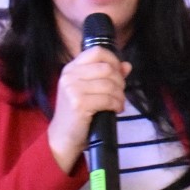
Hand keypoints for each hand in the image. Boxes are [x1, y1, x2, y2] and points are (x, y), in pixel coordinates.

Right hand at [47, 47, 132, 171]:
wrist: (62, 137)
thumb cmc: (77, 113)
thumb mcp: (90, 90)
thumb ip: (107, 76)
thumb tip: (127, 65)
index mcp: (71, 68)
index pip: (97, 51)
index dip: (113, 60)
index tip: (120, 73)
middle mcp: (69, 75)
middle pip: (106, 68)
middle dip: (120, 81)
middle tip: (120, 93)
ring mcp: (72, 89)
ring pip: (109, 84)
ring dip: (120, 95)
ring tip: (119, 103)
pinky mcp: (78, 103)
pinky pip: (107, 99)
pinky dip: (116, 104)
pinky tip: (116, 110)